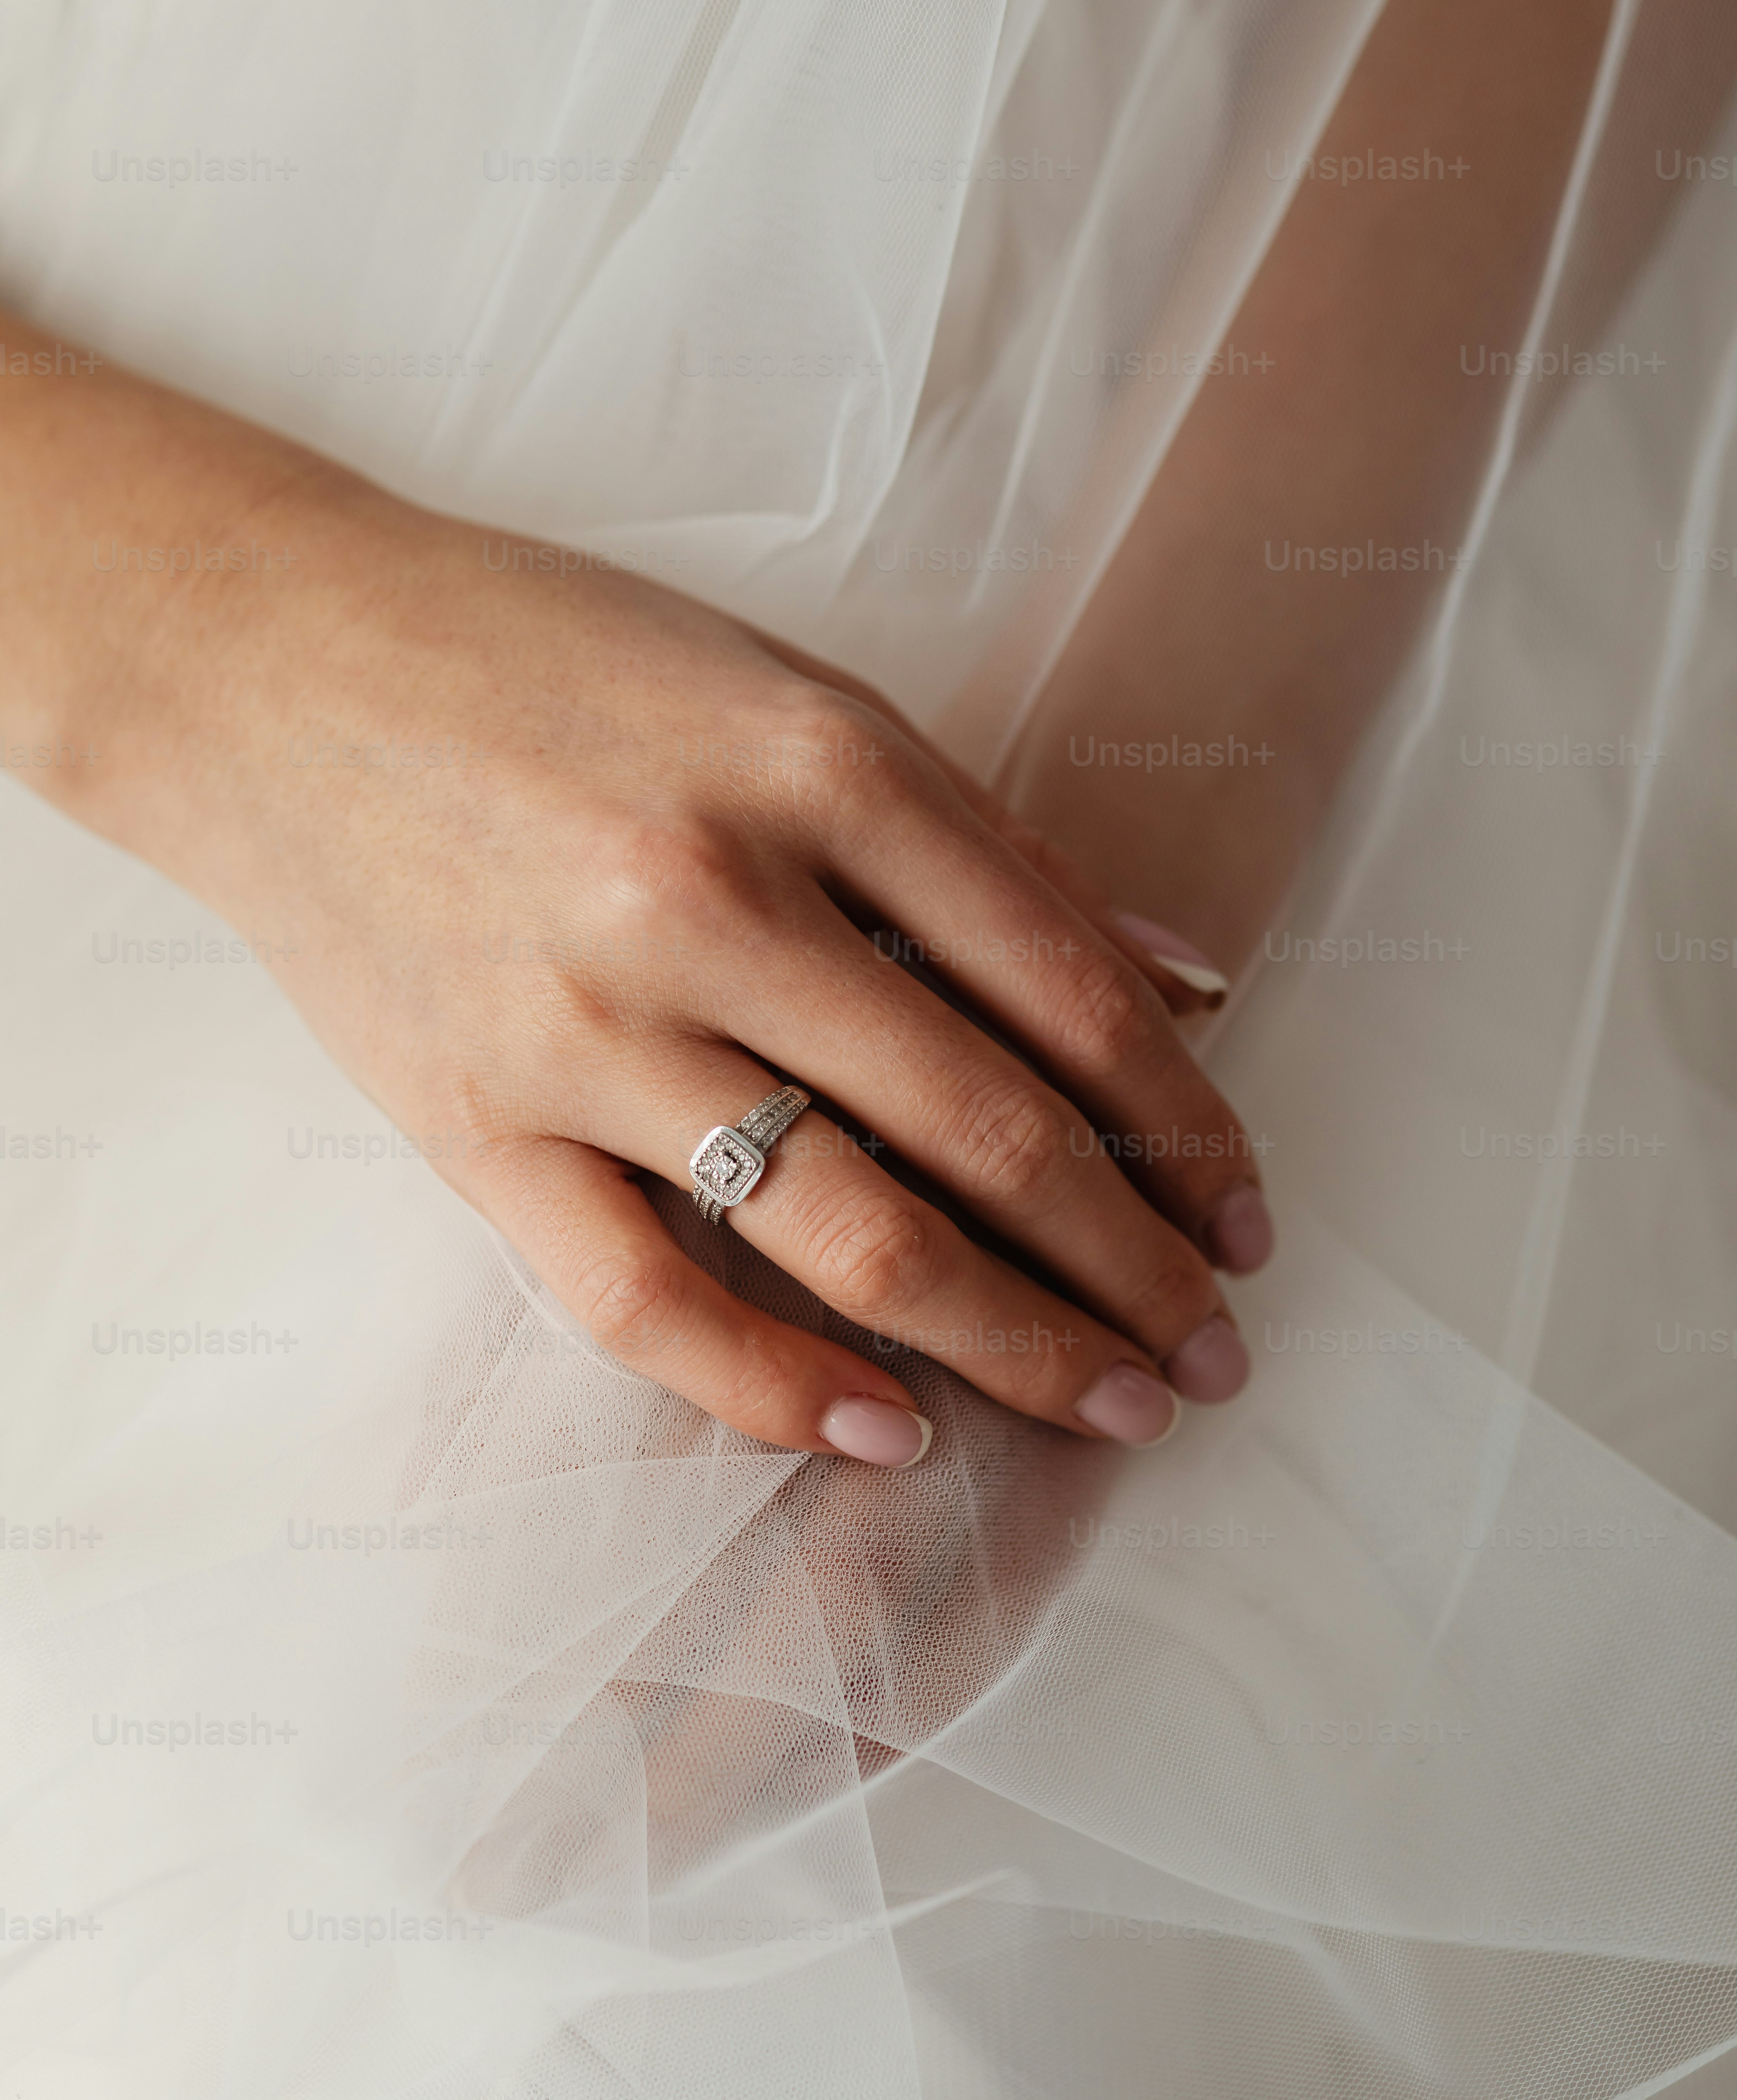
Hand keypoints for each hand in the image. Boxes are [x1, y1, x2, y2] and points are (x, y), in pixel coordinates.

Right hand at [58, 463, 1273, 1467]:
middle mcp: (715, 900)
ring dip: (1010, 1345)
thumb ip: (979, 843)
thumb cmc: (550, 663)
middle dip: (1130, 1268)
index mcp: (818, 767)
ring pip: (849, 1237)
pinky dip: (776, 1389)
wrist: (272, 664)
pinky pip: (645, 1301)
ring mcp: (588, 1029)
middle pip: (989, 1134)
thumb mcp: (790, 692)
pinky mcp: (476, 1125)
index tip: (1245, 1216)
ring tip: (1111, 1409)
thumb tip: (1178, 978)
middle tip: (1213, 1359)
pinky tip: (890, 1436)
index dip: (1186, 1127)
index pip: (1066, 993)